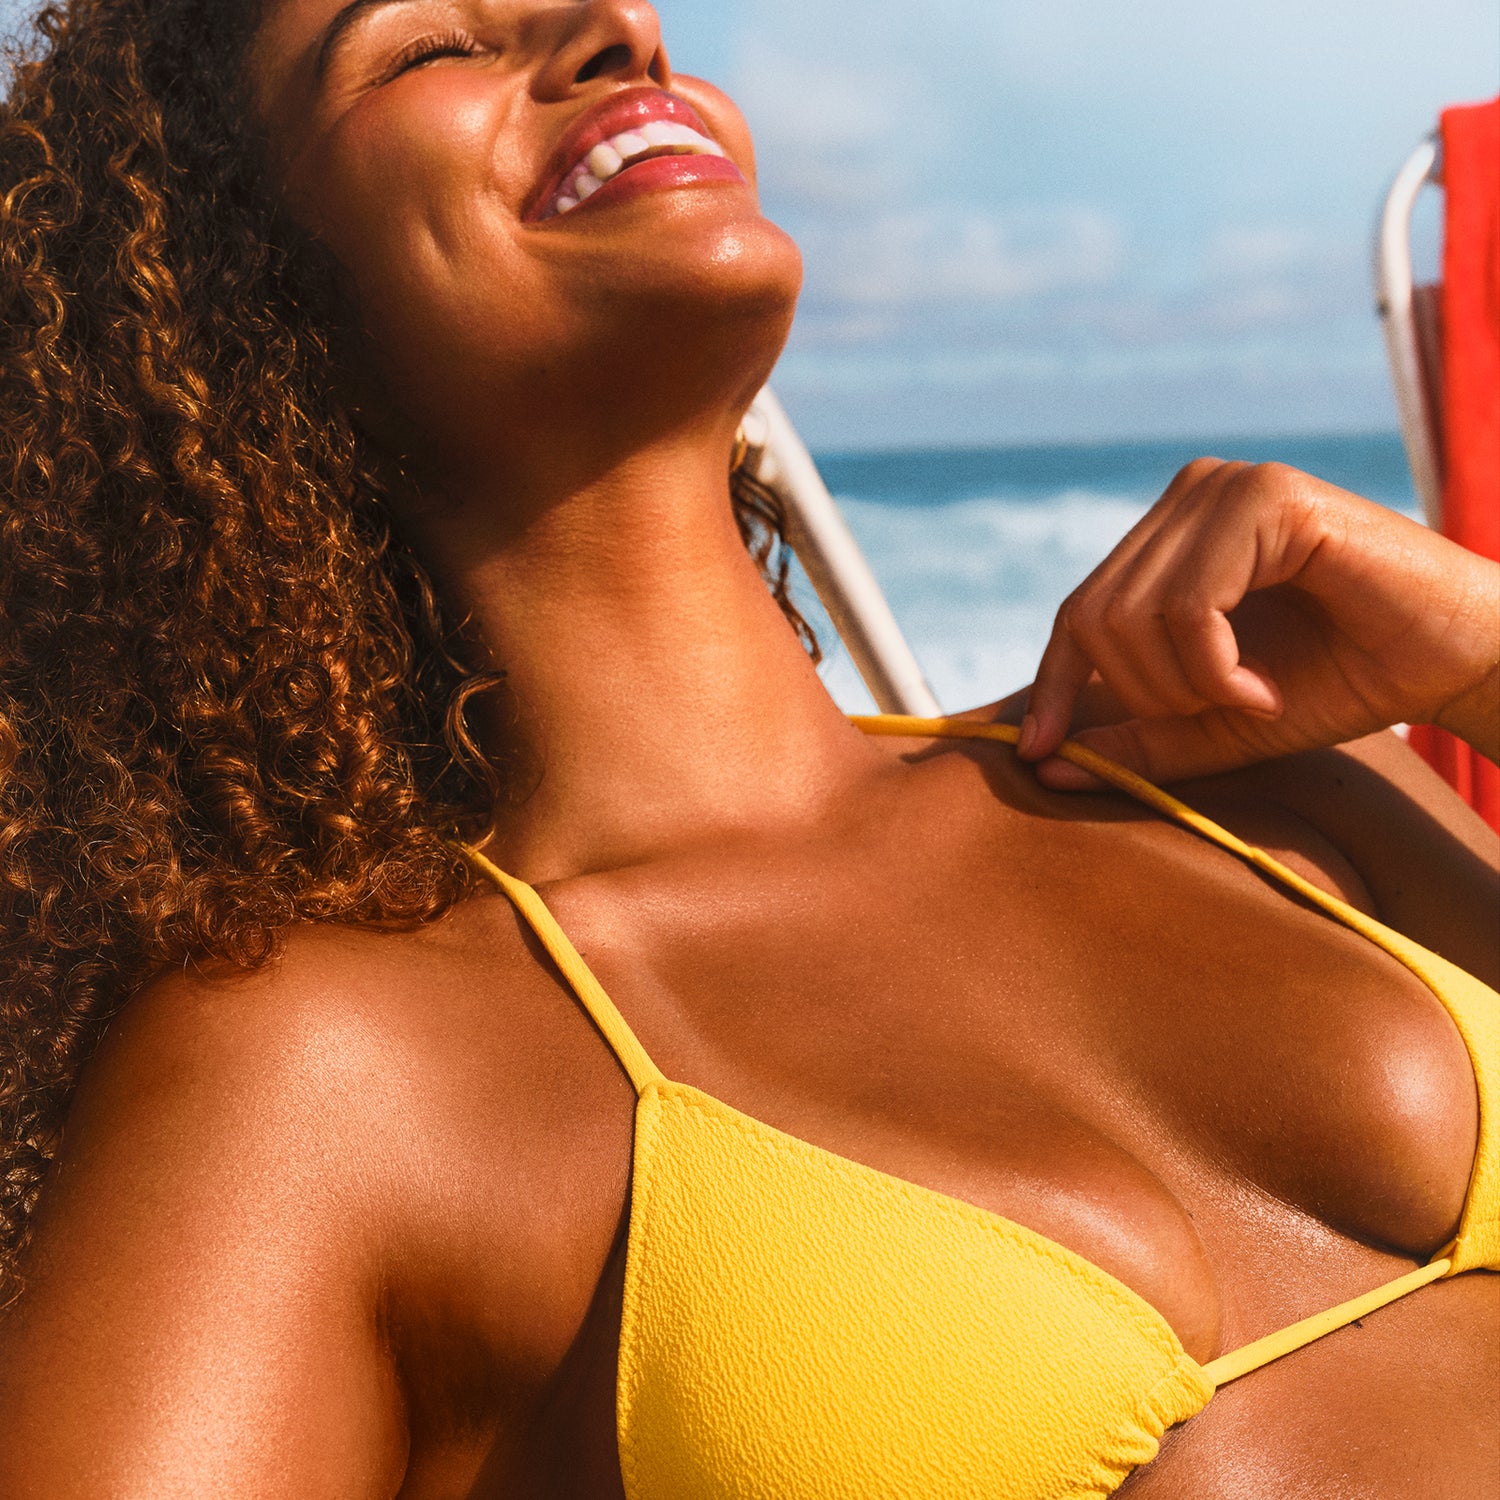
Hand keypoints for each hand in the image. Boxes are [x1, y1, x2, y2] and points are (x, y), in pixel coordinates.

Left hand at [1019, 459, 1499, 787]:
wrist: (1453, 660)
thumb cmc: (1338, 681)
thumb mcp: (1213, 721)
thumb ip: (1135, 738)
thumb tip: (1040, 763)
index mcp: (1171, 535)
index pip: (1079, 612)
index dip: (1053, 685)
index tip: (1036, 752)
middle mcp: (1189, 496)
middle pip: (1095, 618)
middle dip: (1145, 695)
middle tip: (1219, 712)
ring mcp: (1225, 487)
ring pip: (1133, 615)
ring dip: (1185, 687)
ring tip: (1248, 696)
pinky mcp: (1265, 496)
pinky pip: (1187, 606)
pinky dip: (1214, 669)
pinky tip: (1263, 685)